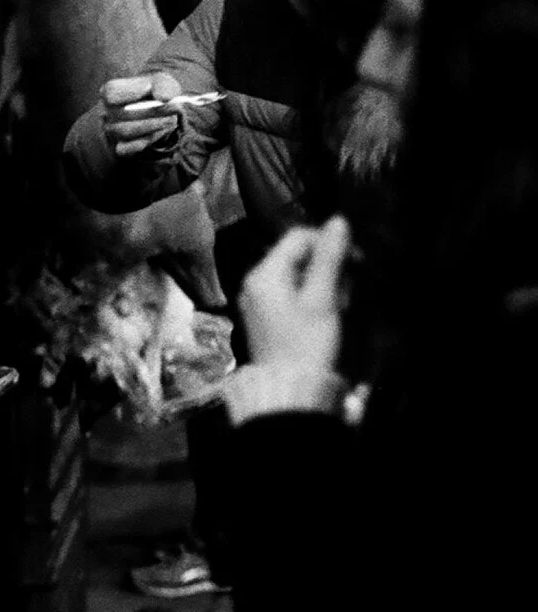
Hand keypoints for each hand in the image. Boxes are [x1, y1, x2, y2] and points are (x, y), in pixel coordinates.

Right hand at [100, 72, 188, 158]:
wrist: (154, 115)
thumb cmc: (153, 94)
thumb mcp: (160, 83)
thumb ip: (163, 85)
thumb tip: (165, 97)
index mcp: (110, 92)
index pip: (111, 92)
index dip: (132, 91)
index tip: (152, 89)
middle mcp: (106, 112)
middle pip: (123, 113)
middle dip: (153, 111)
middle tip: (176, 108)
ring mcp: (110, 131)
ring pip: (127, 130)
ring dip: (153, 125)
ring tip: (172, 120)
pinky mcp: (119, 148)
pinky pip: (128, 148)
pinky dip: (148, 139)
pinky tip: (161, 132)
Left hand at [236, 217, 350, 377]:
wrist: (289, 391)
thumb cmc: (307, 343)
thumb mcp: (322, 298)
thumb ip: (329, 258)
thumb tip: (338, 220)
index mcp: (264, 273)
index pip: (298, 237)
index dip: (329, 242)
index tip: (357, 261)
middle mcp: (255, 282)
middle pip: (297, 255)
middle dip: (328, 265)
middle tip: (349, 289)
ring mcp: (258, 300)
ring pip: (298, 274)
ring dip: (325, 282)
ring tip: (340, 305)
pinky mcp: (267, 316)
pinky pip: (293, 293)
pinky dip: (314, 297)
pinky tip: (328, 314)